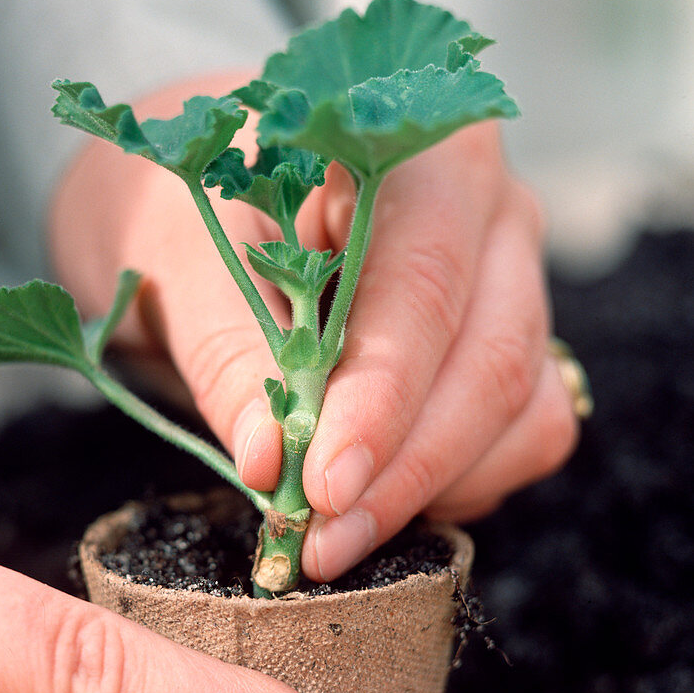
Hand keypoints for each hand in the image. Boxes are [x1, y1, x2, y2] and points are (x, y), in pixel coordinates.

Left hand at [50, 77, 577, 580]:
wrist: (191, 194)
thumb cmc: (177, 199)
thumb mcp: (173, 255)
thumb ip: (226, 350)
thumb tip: (270, 463)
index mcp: (409, 152)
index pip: (423, 286)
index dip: (381, 400)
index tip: (321, 488)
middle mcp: (484, 210)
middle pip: (491, 357)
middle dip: (405, 468)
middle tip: (319, 540)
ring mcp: (506, 279)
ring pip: (521, 405)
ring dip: (434, 487)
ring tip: (332, 532)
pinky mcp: (501, 342)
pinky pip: (521, 431)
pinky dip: (458, 482)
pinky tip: (377, 497)